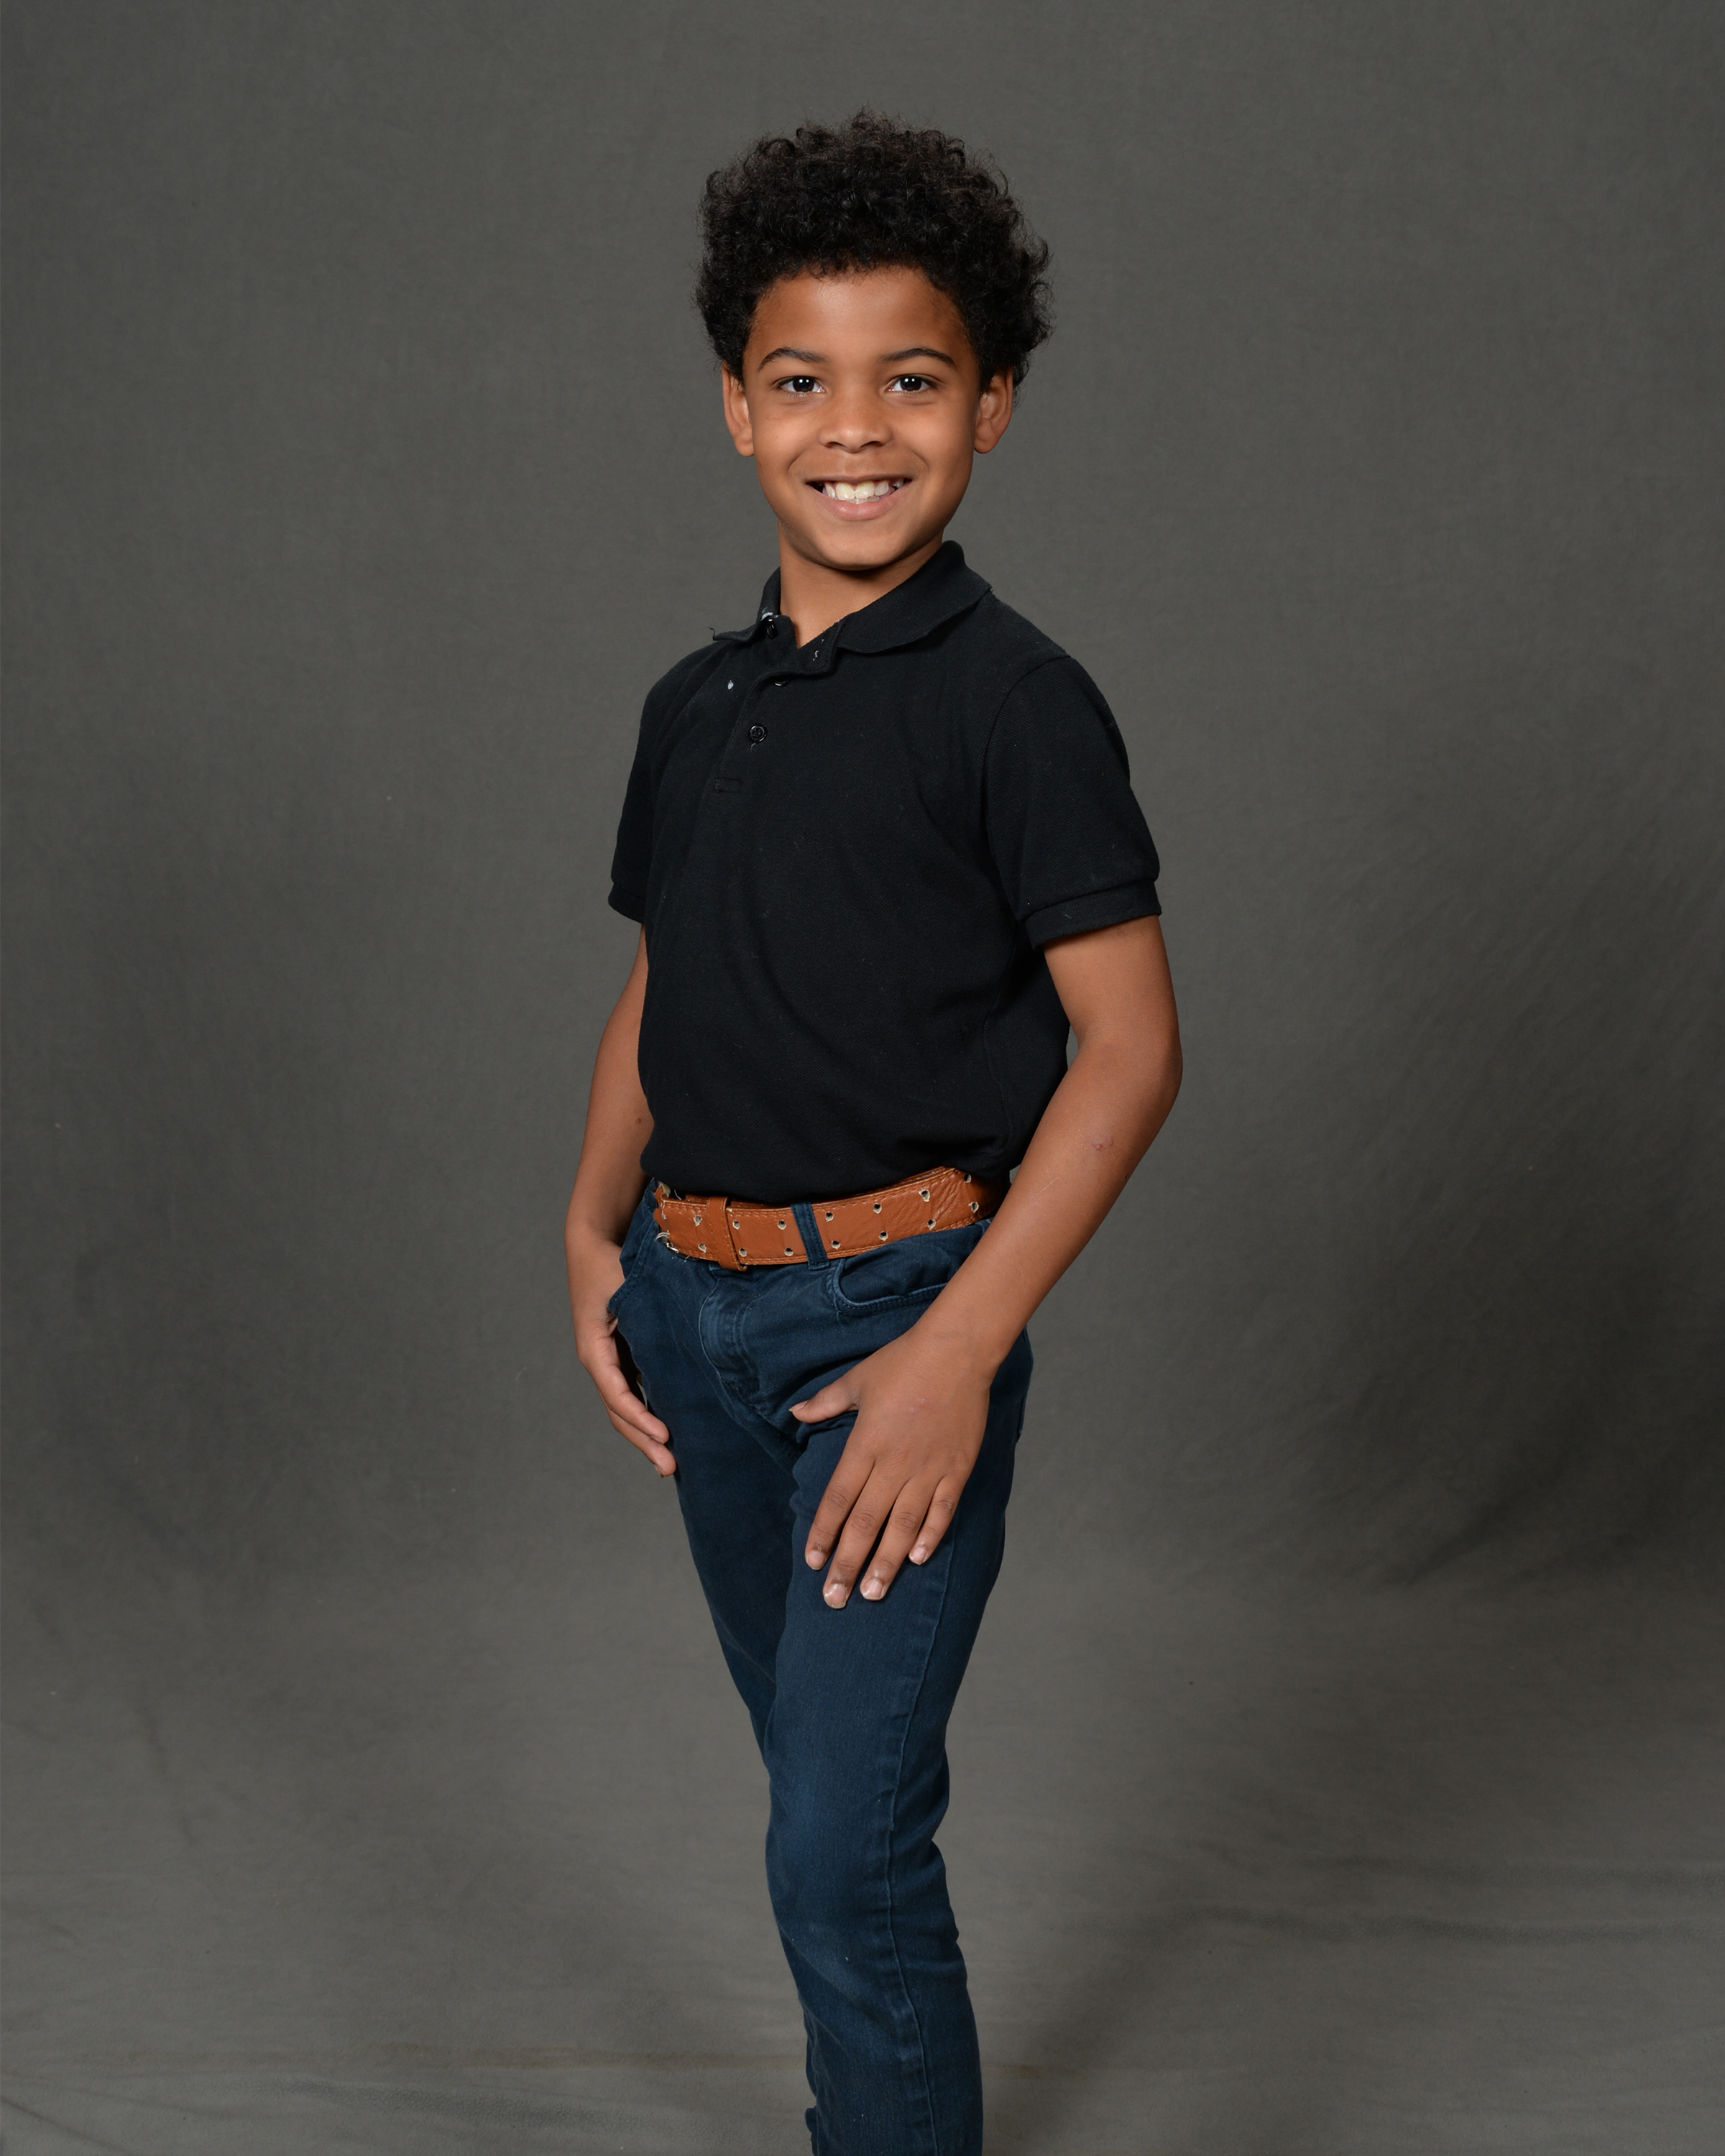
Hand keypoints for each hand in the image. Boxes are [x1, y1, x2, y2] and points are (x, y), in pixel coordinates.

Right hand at [568, 1227, 673, 1475]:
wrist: (594, 1241)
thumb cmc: (610, 1262)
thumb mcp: (625, 1290)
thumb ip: (646, 1319)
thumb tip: (680, 1348)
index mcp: (594, 1348)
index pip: (616, 1394)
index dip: (639, 1418)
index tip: (665, 1435)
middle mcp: (598, 1360)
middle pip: (619, 1411)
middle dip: (644, 1441)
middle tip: (670, 1467)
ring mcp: (608, 1360)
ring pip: (625, 1407)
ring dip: (645, 1434)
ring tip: (669, 1461)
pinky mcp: (621, 1354)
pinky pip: (633, 1390)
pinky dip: (647, 1413)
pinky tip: (667, 1430)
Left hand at [790, 1323, 994, 1606]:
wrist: (957, 1351)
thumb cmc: (904, 1362)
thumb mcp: (858, 1380)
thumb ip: (826, 1402)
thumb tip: (795, 1412)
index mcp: (866, 1443)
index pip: (838, 1498)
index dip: (823, 1532)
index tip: (812, 1562)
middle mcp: (895, 1463)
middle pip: (866, 1523)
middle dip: (847, 1563)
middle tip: (834, 1599)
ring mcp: (929, 1469)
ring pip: (903, 1526)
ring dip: (886, 1562)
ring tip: (872, 1593)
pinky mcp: (957, 1469)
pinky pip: (942, 1510)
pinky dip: (930, 1536)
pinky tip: (917, 1560)